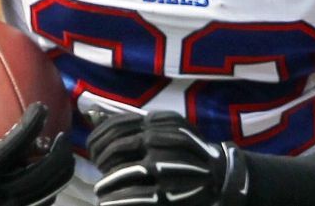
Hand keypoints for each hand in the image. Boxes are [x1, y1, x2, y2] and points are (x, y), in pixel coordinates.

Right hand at [0, 69, 64, 205]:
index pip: (14, 147)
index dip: (32, 125)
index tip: (41, 107)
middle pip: (40, 174)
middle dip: (57, 152)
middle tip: (60, 133)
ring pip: (45, 193)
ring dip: (58, 170)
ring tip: (58, 150)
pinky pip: (37, 204)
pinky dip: (48, 187)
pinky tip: (45, 171)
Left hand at [88, 110, 247, 205]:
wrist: (220, 174)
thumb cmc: (191, 152)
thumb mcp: (172, 129)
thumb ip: (146, 125)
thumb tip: (100, 118)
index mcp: (161, 120)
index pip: (118, 123)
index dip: (99, 137)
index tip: (93, 149)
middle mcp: (162, 136)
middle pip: (117, 144)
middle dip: (101, 158)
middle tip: (98, 168)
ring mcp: (163, 161)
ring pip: (122, 169)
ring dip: (107, 181)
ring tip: (101, 190)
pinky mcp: (165, 188)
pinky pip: (132, 193)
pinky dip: (116, 200)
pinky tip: (108, 203)